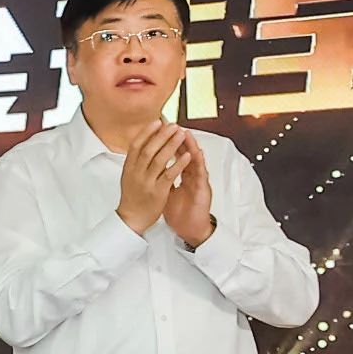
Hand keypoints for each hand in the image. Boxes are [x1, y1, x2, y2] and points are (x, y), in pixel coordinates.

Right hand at [116, 125, 183, 233]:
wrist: (131, 218)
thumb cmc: (132, 197)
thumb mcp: (128, 176)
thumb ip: (135, 161)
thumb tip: (142, 143)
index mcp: (128, 168)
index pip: (136, 145)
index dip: (147, 132)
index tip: (157, 122)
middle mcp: (136, 173)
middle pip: (148, 149)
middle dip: (162, 135)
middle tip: (173, 125)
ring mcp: (147, 182)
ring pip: (159, 159)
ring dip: (171, 145)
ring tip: (181, 135)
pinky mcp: (158, 191)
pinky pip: (170, 175)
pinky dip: (179, 163)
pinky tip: (187, 155)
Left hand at [162, 127, 216, 245]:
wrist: (190, 228)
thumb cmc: (179, 210)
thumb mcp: (166, 192)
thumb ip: (162, 178)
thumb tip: (149, 168)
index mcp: (181, 175)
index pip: (174, 155)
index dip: (167, 144)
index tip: (159, 132)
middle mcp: (190, 175)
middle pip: (185, 153)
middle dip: (178, 139)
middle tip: (172, 126)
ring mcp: (197, 181)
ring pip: (195, 160)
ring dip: (190, 146)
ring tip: (185, 133)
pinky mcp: (203, 189)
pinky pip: (200, 173)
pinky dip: (197, 163)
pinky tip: (196, 153)